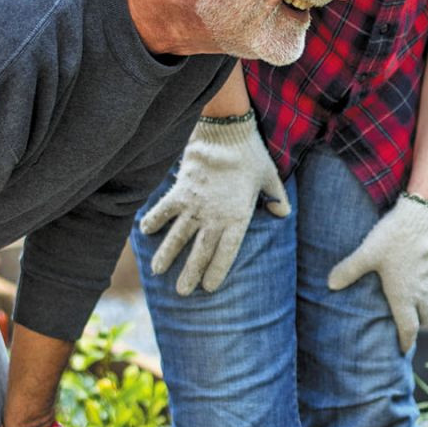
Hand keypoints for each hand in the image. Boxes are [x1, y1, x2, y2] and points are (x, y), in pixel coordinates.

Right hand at [139, 116, 288, 294]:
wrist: (226, 133)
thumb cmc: (251, 156)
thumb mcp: (270, 177)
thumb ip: (277, 197)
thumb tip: (283, 212)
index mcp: (238, 218)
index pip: (227, 252)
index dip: (217, 270)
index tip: (208, 287)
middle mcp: (214, 217)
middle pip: (200, 251)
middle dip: (189, 272)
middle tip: (181, 293)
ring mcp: (195, 205)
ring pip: (178, 236)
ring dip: (167, 254)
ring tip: (156, 271)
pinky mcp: (180, 191)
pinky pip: (164, 209)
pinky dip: (154, 219)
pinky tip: (144, 232)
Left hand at [327, 196, 427, 352]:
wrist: (421, 217)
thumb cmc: (392, 238)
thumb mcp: (366, 254)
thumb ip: (348, 270)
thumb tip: (330, 284)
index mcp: (404, 297)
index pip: (409, 329)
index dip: (406, 342)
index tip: (403, 350)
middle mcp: (423, 293)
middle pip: (427, 318)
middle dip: (420, 324)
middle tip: (411, 325)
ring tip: (422, 306)